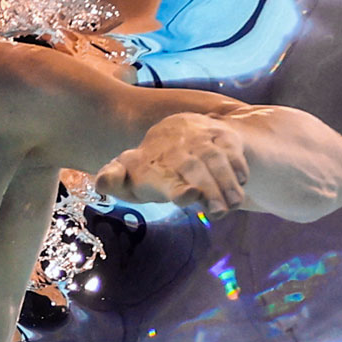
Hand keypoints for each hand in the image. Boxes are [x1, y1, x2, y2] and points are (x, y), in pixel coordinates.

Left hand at [94, 112, 249, 219]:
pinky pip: (233, 149)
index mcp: (148, 162)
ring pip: (215, 159)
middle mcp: (174, 146)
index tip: (188, 196)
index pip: (158, 173)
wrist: (178, 130)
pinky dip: (239, 168)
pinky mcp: (221, 133)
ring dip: (226, 184)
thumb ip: (114, 181)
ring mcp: (199, 137)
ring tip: (231, 206)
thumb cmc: (150, 168)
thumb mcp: (128, 178)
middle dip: (208, 189)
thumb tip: (100, 183)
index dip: (174, 186)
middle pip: (193, 167)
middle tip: (216, 212)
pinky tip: (240, 186)